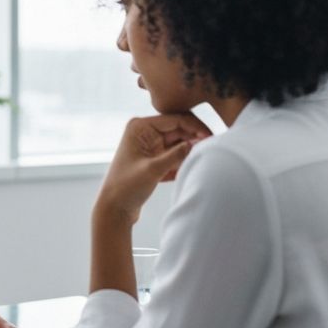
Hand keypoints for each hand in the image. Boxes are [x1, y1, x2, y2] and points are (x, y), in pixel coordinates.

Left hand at [96, 112, 211, 224]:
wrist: (114, 209)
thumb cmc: (126, 187)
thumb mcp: (153, 169)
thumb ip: (176, 155)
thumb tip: (198, 142)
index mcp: (140, 127)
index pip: (175, 119)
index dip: (195, 126)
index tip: (211, 138)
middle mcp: (145, 132)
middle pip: (180, 129)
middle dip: (196, 137)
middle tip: (213, 148)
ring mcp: (150, 145)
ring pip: (180, 142)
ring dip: (191, 149)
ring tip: (205, 158)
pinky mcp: (155, 158)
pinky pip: (176, 154)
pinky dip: (184, 160)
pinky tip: (192, 168)